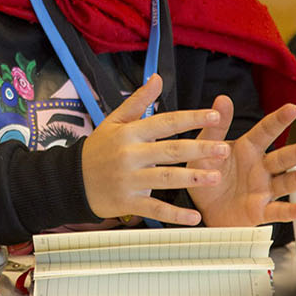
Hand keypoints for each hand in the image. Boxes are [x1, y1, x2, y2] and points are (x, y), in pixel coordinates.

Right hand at [81, 75, 231, 224]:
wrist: (72, 180)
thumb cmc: (98, 149)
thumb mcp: (114, 120)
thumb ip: (138, 101)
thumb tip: (157, 78)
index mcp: (130, 133)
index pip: (165, 122)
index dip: (190, 118)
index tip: (214, 115)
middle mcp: (130, 155)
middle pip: (170, 151)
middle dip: (199, 149)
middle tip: (224, 149)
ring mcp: (129, 180)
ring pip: (165, 179)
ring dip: (192, 178)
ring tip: (216, 176)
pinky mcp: (128, 202)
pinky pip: (155, 209)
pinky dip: (175, 215)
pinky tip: (195, 217)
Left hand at [186, 95, 295, 225]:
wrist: (199, 205)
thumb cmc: (206, 172)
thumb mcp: (204, 147)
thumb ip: (215, 126)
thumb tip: (223, 99)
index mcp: (248, 148)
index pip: (266, 131)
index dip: (278, 120)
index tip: (292, 109)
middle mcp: (260, 167)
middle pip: (282, 158)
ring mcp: (263, 189)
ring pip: (285, 183)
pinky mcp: (259, 211)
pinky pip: (277, 211)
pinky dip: (290, 211)